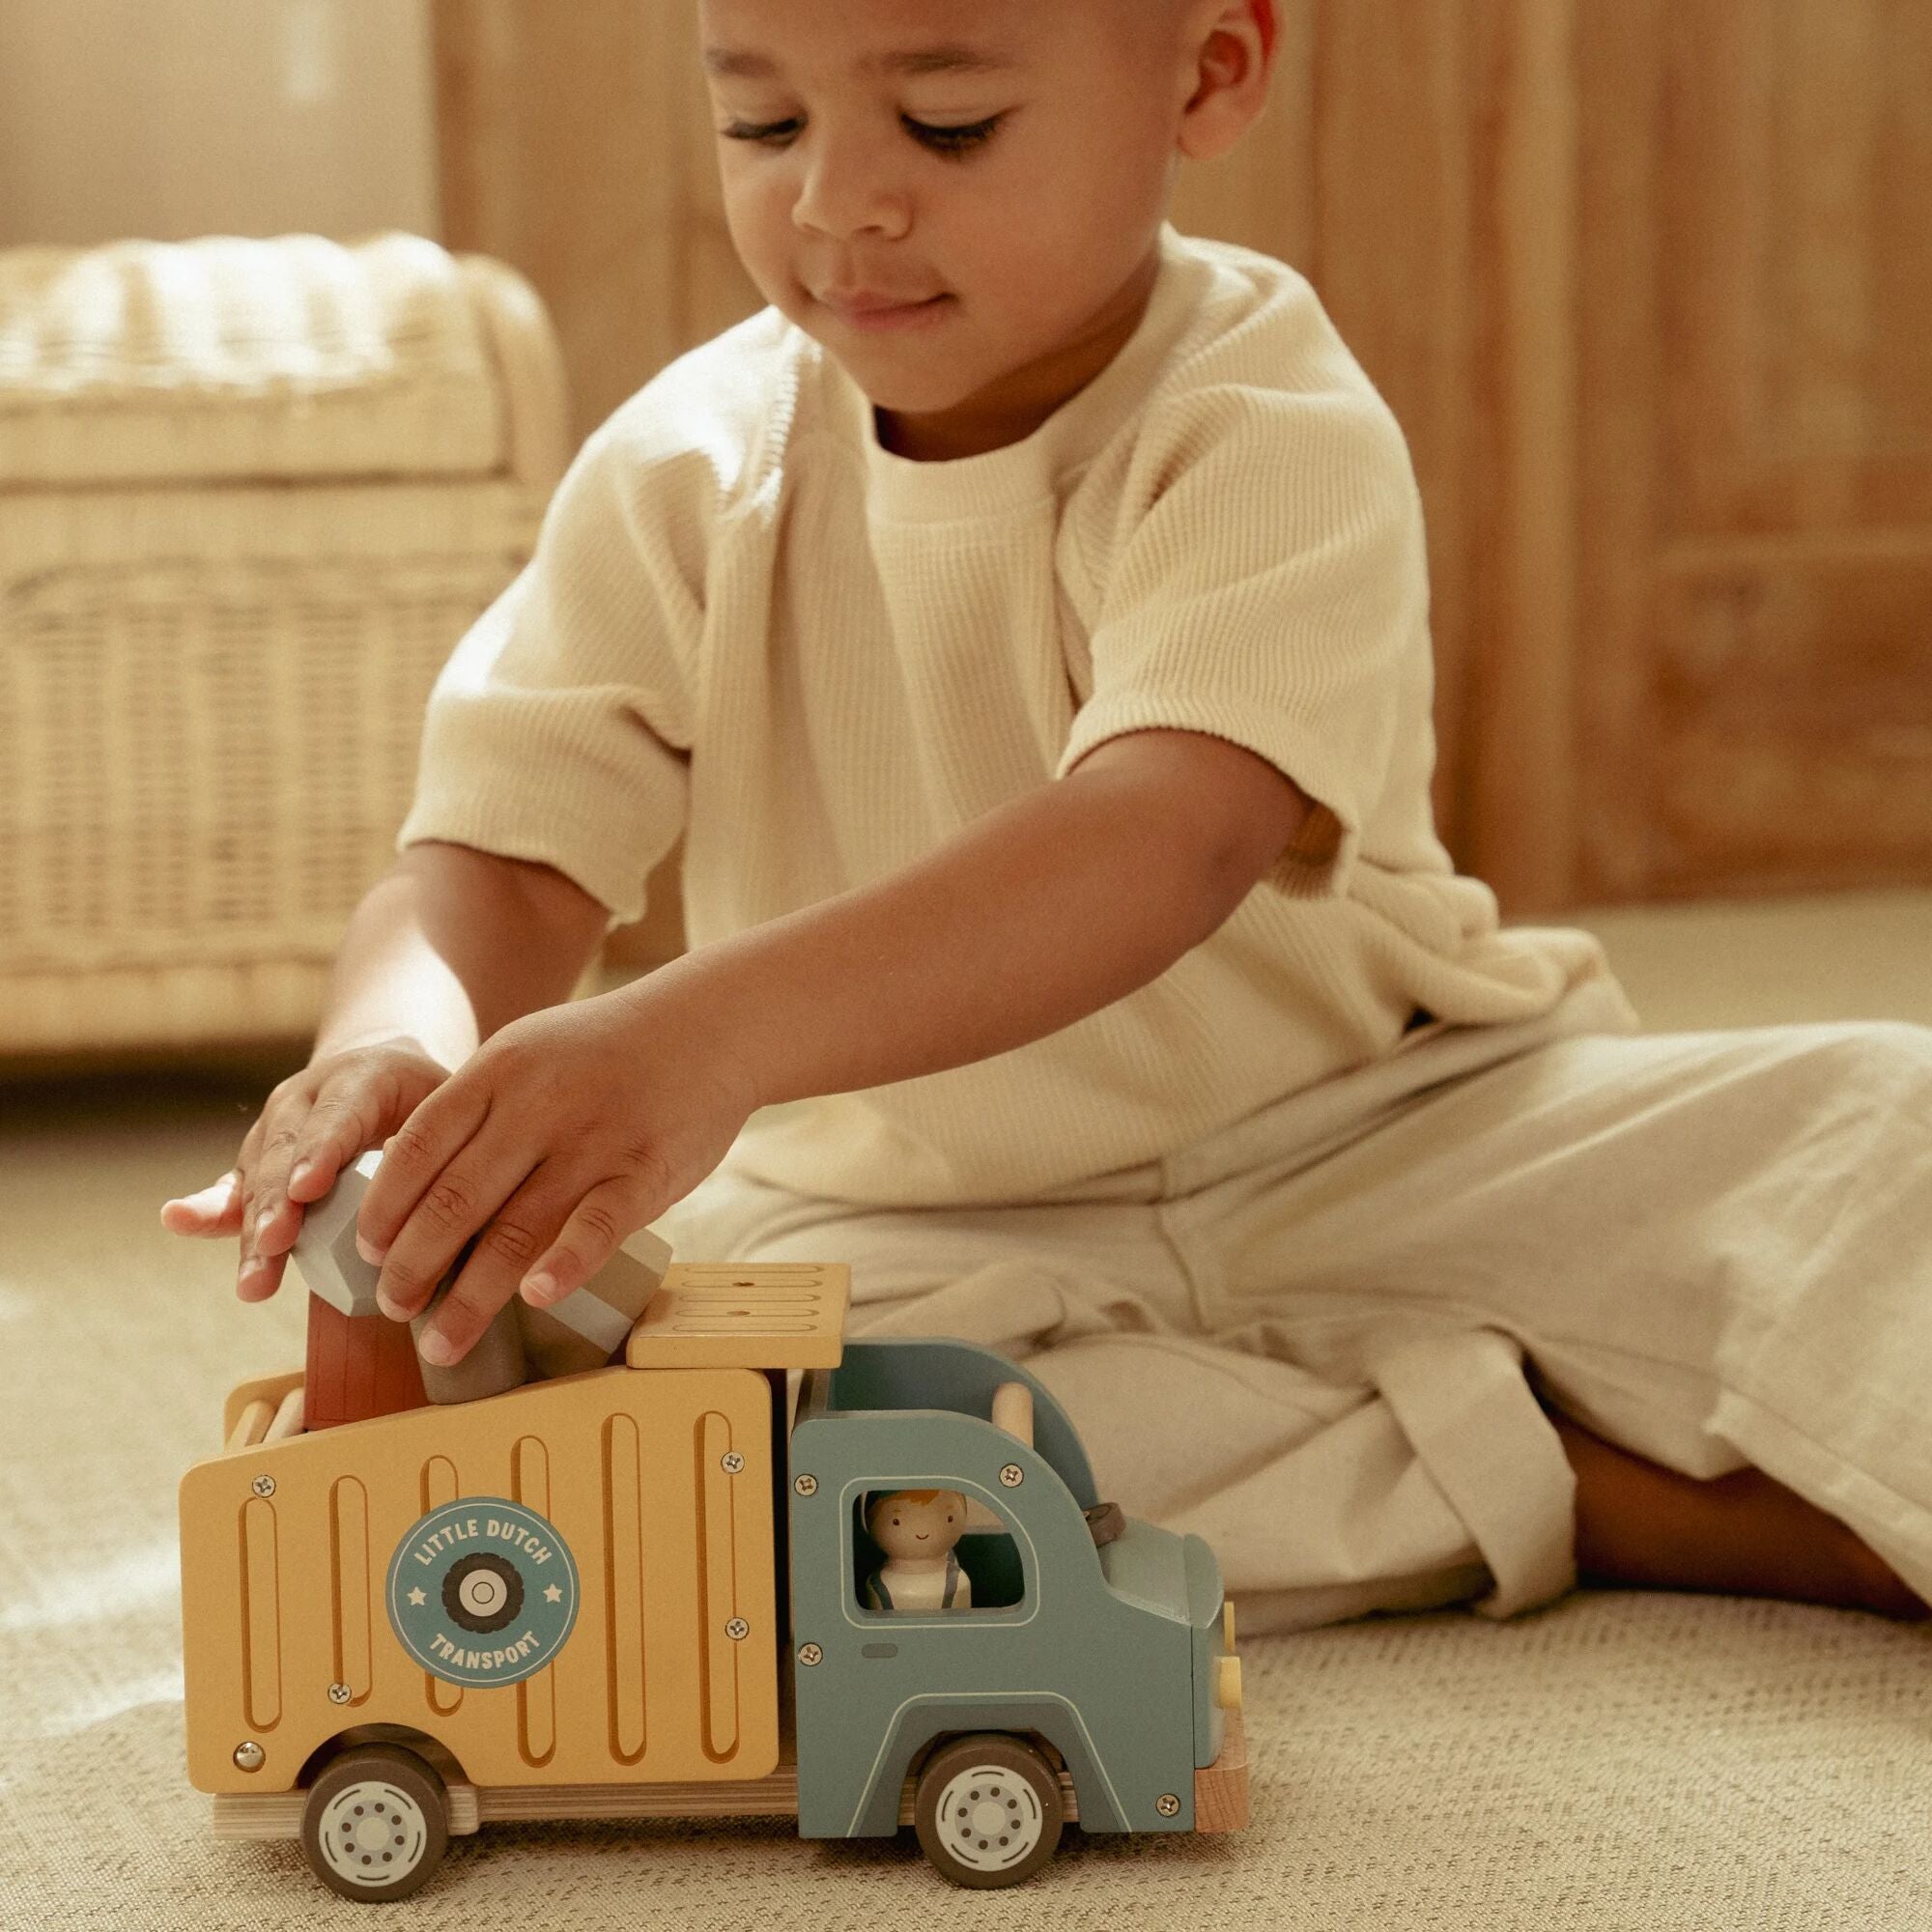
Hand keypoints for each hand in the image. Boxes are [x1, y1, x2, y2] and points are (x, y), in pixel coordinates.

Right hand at [159, 1038, 451, 1301]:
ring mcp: (277, 1127)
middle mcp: (309, 1097)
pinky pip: (234, 1187)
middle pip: (289, 1152)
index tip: (309, 1189)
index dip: (323, 1152)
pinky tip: (178, 1220)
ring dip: (254, 1229)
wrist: (383, 1064)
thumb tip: (462, 1215)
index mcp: (362, 1077)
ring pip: (259, 1177)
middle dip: (279, 1202)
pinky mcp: (258, 1158)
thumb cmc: (431, 1096)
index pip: (341, 1116)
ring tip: (255, 1277)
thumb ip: (451, 1148)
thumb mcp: (450, 1103)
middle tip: (275, 1242)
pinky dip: (210, 1210)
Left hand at [353, 980, 757, 1366]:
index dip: (384, 1208)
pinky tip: (534, 1301)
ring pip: (516, 1230)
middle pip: (455, 1199)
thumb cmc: (607, 1051)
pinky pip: (598, 1227)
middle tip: (395, 1309)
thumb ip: (477, 1110)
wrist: (711, 1027)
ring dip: (470, 1298)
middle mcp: (539, 1105)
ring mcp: (595, 1139)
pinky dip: (563, 1267)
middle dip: (413, 1266)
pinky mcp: (646, 1171)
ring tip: (441, 1343)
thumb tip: (411, 1188)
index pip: (418, 1147)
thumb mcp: (529, 1052)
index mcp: (499, 1071)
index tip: (366, 1253)